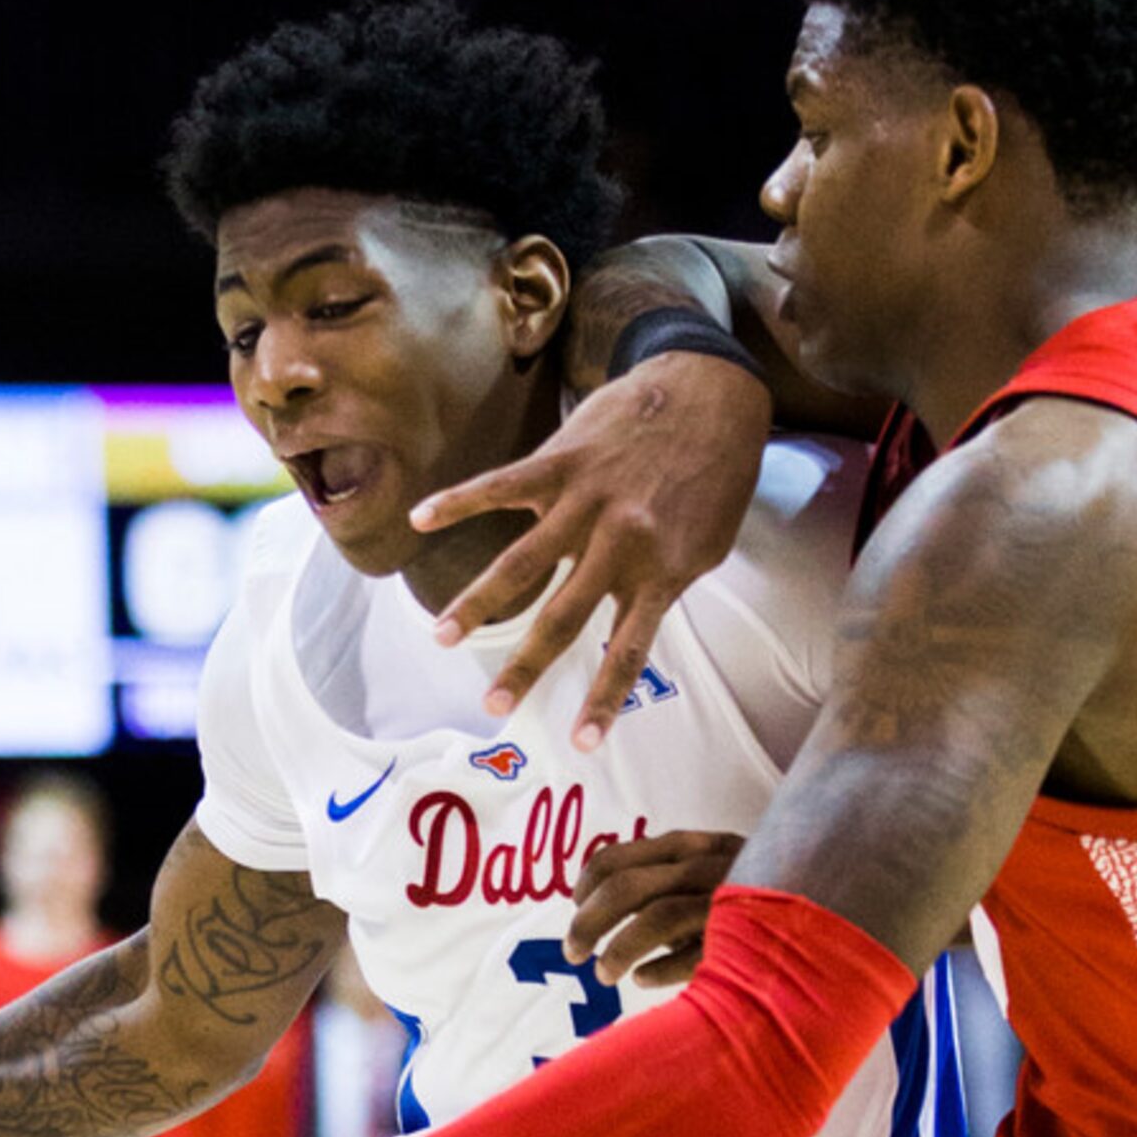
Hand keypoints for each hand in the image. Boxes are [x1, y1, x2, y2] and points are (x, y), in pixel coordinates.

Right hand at [411, 352, 769, 747]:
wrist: (710, 392)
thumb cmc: (715, 473)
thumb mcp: (706, 544)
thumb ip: (662, 584)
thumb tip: (626, 625)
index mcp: (659, 571)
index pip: (627, 650)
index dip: (602, 699)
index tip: (580, 743)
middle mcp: (618, 543)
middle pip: (562, 618)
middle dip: (525, 667)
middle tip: (492, 707)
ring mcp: (585, 501)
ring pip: (521, 563)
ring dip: (477, 602)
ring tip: (441, 635)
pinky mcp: (560, 461)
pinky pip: (501, 486)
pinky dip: (459, 502)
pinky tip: (421, 518)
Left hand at [562, 830, 744, 986]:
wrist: (829, 904)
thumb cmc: (753, 894)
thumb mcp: (709, 871)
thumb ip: (663, 881)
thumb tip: (596, 909)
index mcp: (693, 846)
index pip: (618, 857)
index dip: (586, 886)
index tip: (575, 907)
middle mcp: (708, 865)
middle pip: (626, 887)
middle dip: (588, 922)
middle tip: (572, 951)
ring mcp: (729, 898)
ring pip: (656, 917)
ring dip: (618, 950)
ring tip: (603, 974)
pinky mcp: (749, 935)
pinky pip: (692, 955)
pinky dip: (660, 968)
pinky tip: (643, 979)